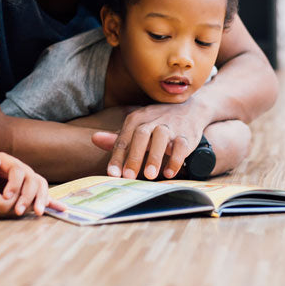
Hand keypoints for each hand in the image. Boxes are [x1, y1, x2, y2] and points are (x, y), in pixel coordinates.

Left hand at [0, 152, 64, 215]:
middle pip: (33, 179)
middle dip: (28, 196)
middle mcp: (20, 169)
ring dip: (41, 199)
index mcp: (8, 162)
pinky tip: (62, 209)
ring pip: (41, 186)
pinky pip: (43, 194)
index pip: (18, 171)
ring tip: (37, 213)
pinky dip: (52, 202)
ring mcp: (26, 179)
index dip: (15, 184)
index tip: (6, 197)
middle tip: (19, 211)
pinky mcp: (29, 191)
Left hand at [92, 102, 206, 179]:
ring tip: (149, 175)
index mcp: (137, 119)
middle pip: (141, 135)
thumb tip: (95, 139)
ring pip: (161, 137)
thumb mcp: (137, 127)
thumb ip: (118, 137)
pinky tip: (169, 173)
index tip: (112, 174)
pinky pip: (181, 145)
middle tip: (128, 176)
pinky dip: (176, 159)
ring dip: (155, 157)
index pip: (124, 138)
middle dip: (134, 156)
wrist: (189, 109)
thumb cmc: (157, 122)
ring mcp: (170, 126)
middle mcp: (152, 120)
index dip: (117, 157)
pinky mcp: (186, 134)